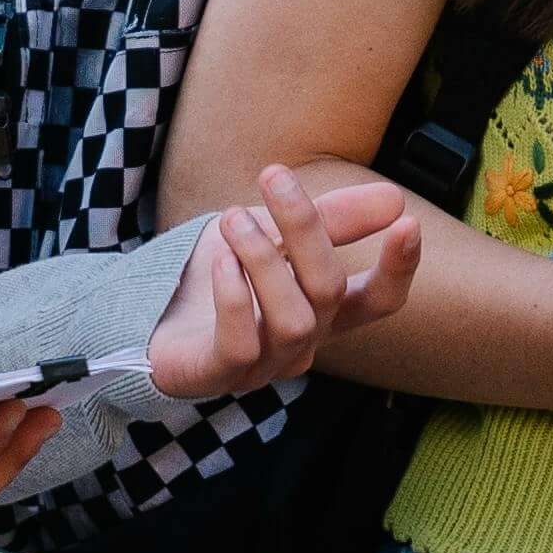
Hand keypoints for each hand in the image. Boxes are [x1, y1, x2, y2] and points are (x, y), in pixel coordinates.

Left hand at [138, 166, 420, 405]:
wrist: (145, 309)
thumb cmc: (218, 273)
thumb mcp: (274, 234)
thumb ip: (329, 220)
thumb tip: (395, 198)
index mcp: (323, 311)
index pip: (379, 302)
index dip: (399, 268)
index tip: (407, 221)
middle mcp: (301, 342)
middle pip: (329, 292)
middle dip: (306, 229)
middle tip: (273, 178)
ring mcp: (263, 365)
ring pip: (294, 321)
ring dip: (265, 259)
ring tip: (234, 218)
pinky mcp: (218, 374)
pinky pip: (241, 346)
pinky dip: (235, 298)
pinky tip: (221, 261)